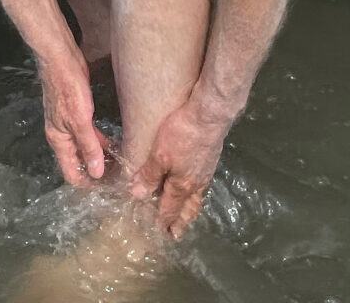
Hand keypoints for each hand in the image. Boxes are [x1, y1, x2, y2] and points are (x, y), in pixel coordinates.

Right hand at [37, 49, 109, 187]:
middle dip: (96, 170)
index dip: (87, 182)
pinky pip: (87, 135)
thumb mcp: (80, 120)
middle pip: (78, 162)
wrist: (60, 59)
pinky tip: (112, 143)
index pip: (70, 173)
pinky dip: (98, 142)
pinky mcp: (76, 113)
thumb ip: (89, 147)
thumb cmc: (68, 89)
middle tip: (119, 176)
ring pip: (84, 148)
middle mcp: (62, 135)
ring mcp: (68, 124)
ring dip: (99, 156)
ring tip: (119, 162)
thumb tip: (97, 173)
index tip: (108, 187)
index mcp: (59, 140)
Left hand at [128, 100, 229, 236]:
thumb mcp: (159, 154)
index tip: (162, 232)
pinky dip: (196, 194)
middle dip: (181, 222)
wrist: (209, 115)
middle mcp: (196, 183)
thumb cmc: (182, 135)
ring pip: (197, 197)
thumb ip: (150, 175)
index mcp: (182, 185)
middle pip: (188, 208)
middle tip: (176, 234)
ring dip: (190, 209)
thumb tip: (137, 195)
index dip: (165, 220)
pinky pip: (202, 185)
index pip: (171, 208)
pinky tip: (193, 186)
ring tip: (186, 215)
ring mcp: (206, 172)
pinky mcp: (211, 160)